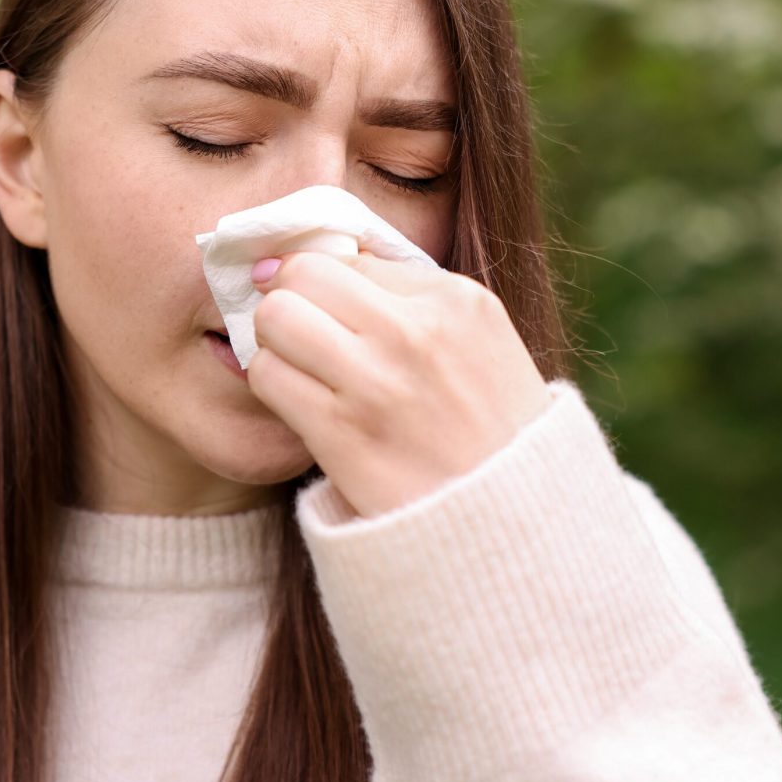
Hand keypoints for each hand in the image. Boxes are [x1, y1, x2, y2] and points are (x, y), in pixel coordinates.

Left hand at [247, 251, 549, 519]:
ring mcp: (377, 383)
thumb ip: (411, 297)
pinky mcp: (342, 433)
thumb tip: (322, 257)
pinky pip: (268, 376)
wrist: (513, 524)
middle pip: (301, 274)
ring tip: (303, 370)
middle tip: (301, 334)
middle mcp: (416, 332)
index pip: (349, 258)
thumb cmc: (489, 430)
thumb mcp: (478, 342)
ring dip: (276, 343)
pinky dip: (272, 386)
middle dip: (290, 300)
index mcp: (456, 301)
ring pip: (275, 318)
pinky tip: (301, 405)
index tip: (326, 311)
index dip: (325, 284)